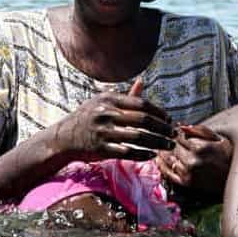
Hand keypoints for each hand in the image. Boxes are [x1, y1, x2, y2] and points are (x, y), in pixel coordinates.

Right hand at [50, 79, 174, 160]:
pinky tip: (152, 155)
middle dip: (162, 128)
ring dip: (157, 142)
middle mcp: (106, 113)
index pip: (141, 104)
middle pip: (143, 120)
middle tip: (174, 134)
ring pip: (138, 137)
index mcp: (110, 99)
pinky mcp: (101, 149)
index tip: (170, 120)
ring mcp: (103, 132)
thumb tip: (142, 81)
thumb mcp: (102, 102)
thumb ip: (125, 96)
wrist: (64, 138)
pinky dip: (142, 154)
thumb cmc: (88, 117)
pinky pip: (128, 152)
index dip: (159, 112)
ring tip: (168, 146)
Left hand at [155, 123, 232, 197]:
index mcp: (199, 147)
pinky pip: (168, 173)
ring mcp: (188, 173)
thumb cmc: (229, 155)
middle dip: (168, 142)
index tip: (173, 131)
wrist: (237, 177)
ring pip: (168, 159)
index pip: (178, 136)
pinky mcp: (187, 183)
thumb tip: (182, 126)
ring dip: (162, 152)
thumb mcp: (218, 138)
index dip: (175, 133)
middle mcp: (192, 161)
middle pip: (171, 147)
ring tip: (159, 147)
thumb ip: (199, 130)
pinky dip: (161, 166)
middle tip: (164, 138)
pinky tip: (159, 160)